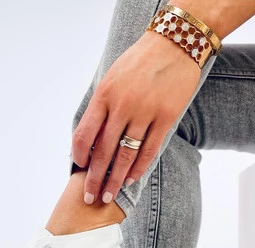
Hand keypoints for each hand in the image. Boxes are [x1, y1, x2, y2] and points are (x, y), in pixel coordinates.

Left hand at [72, 31, 200, 204]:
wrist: (175, 43)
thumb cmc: (139, 62)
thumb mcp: (111, 78)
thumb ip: (101, 107)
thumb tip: (90, 138)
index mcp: (104, 95)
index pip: (84, 134)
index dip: (79, 155)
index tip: (80, 168)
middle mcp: (122, 105)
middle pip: (103, 152)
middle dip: (94, 178)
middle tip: (89, 197)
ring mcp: (145, 113)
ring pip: (125, 156)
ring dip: (115, 180)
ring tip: (109, 196)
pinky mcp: (166, 117)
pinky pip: (149, 150)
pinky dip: (138, 168)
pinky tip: (130, 180)